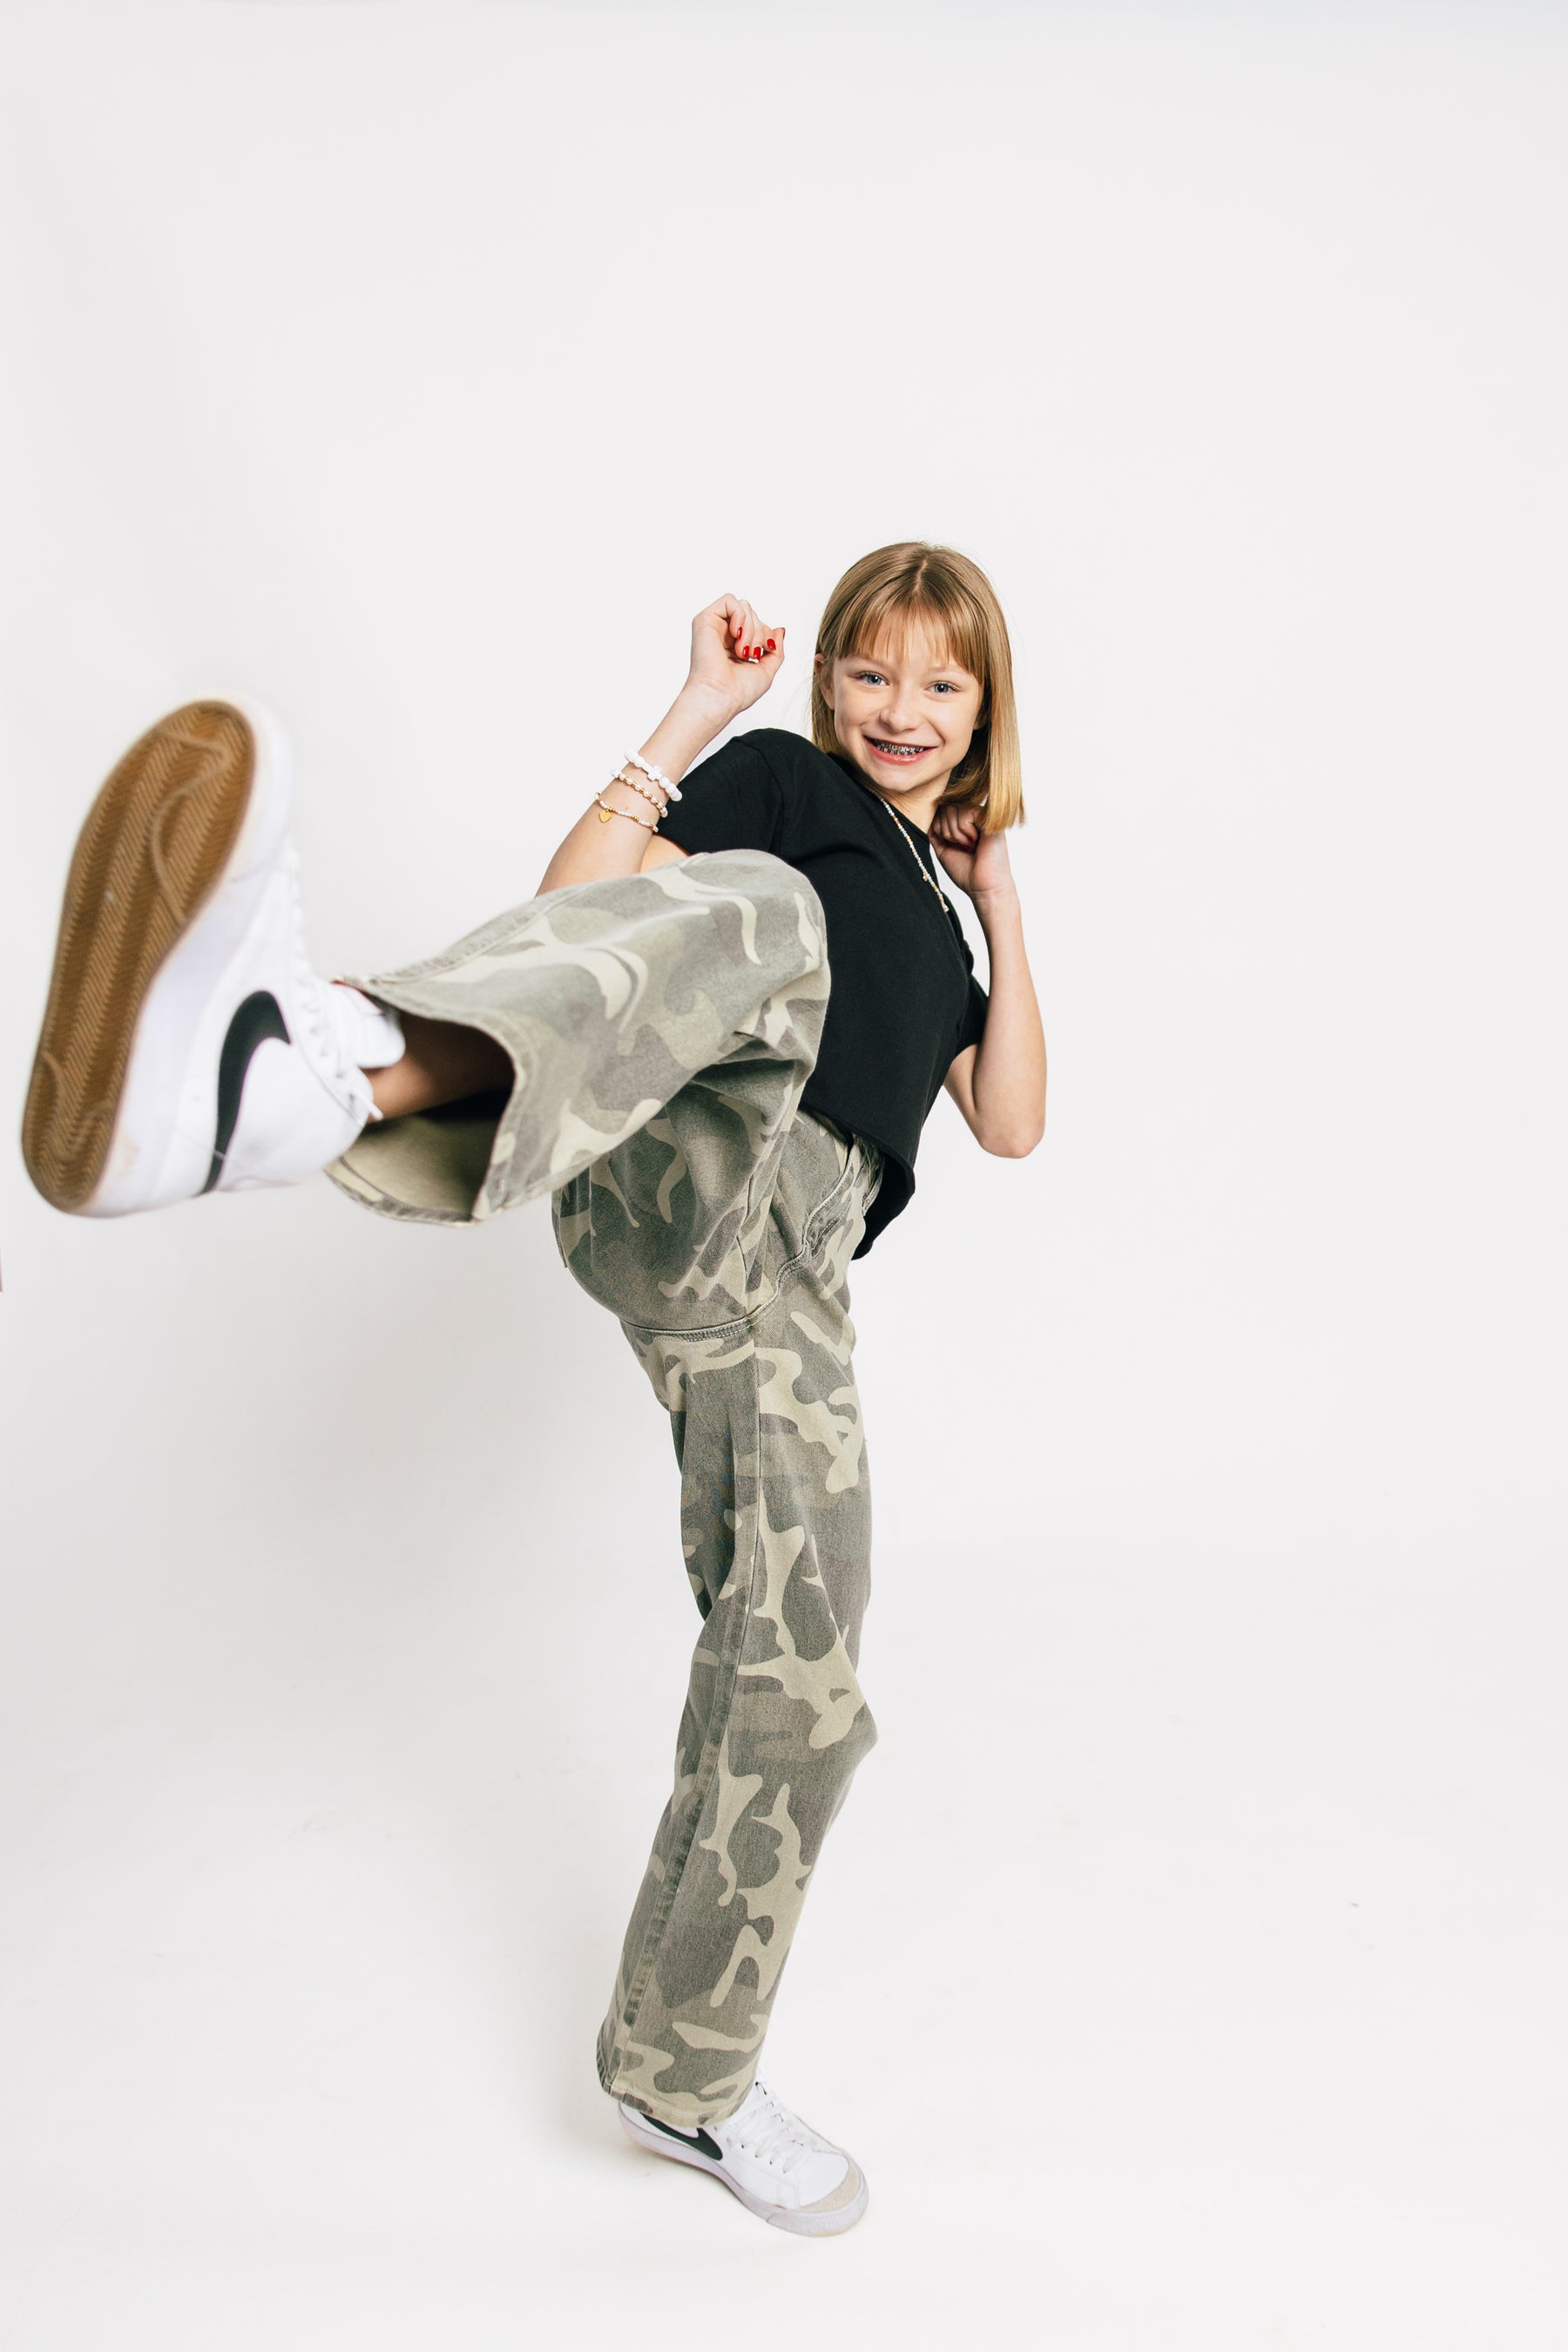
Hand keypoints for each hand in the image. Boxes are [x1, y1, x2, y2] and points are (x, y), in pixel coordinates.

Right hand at [684, 593, 785, 715]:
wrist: (720, 697)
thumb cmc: (738, 691)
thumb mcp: (767, 670)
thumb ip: (776, 649)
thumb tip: (780, 629)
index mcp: (735, 646)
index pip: (758, 624)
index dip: (766, 635)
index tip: (762, 654)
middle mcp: (724, 635)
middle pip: (753, 614)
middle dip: (759, 632)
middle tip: (750, 654)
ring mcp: (714, 626)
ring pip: (744, 607)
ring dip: (750, 628)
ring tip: (742, 650)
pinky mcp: (705, 620)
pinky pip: (729, 600)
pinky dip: (739, 615)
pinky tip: (736, 633)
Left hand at [930, 803, 1016, 905]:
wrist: (984, 887)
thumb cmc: (967, 872)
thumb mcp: (943, 849)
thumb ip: (935, 832)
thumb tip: (926, 814)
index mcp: (964, 823)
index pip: (941, 810)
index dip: (939, 827)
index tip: (952, 846)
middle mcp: (973, 816)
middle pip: (945, 807)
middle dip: (946, 830)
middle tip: (961, 846)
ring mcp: (982, 815)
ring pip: (953, 808)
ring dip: (955, 833)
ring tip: (969, 845)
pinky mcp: (990, 816)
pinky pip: (965, 812)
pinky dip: (964, 830)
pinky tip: (975, 841)